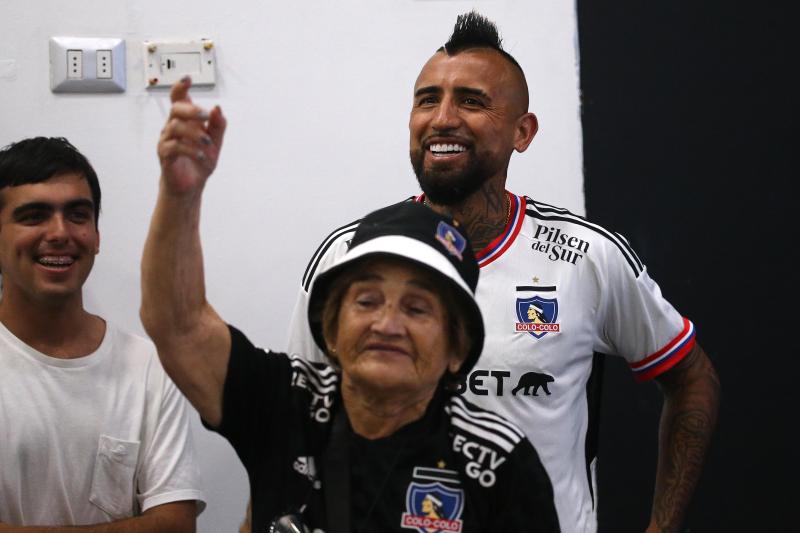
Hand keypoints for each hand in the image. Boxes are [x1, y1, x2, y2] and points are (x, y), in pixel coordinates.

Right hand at [157, 76, 225, 195]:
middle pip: (175, 109)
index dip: (180, 87)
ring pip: (175, 127)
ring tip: (207, 143)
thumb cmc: (200, 162)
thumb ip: (218, 125)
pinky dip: (190, 150)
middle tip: (206, 115)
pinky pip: (174, 147)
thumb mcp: (215, 142)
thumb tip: (217, 108)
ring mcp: (167, 140)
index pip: (178, 99)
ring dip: (194, 133)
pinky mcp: (165, 155)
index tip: (187, 79)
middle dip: (191, 109)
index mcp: (185, 121)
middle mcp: (173, 127)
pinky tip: (201, 155)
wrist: (191, 185)